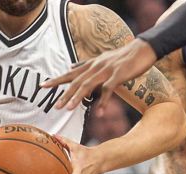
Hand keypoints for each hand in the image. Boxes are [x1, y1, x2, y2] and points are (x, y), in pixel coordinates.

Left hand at [41, 39, 157, 110]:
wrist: (142, 49)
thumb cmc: (124, 56)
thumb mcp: (103, 59)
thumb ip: (87, 64)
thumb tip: (71, 67)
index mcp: (92, 64)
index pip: (70, 73)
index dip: (56, 80)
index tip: (43, 86)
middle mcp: (96, 67)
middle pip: (76, 81)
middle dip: (64, 94)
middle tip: (55, 106)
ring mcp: (106, 71)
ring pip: (88, 85)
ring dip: (77, 98)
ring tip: (68, 109)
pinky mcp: (118, 75)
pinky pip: (108, 90)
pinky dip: (103, 102)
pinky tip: (99, 113)